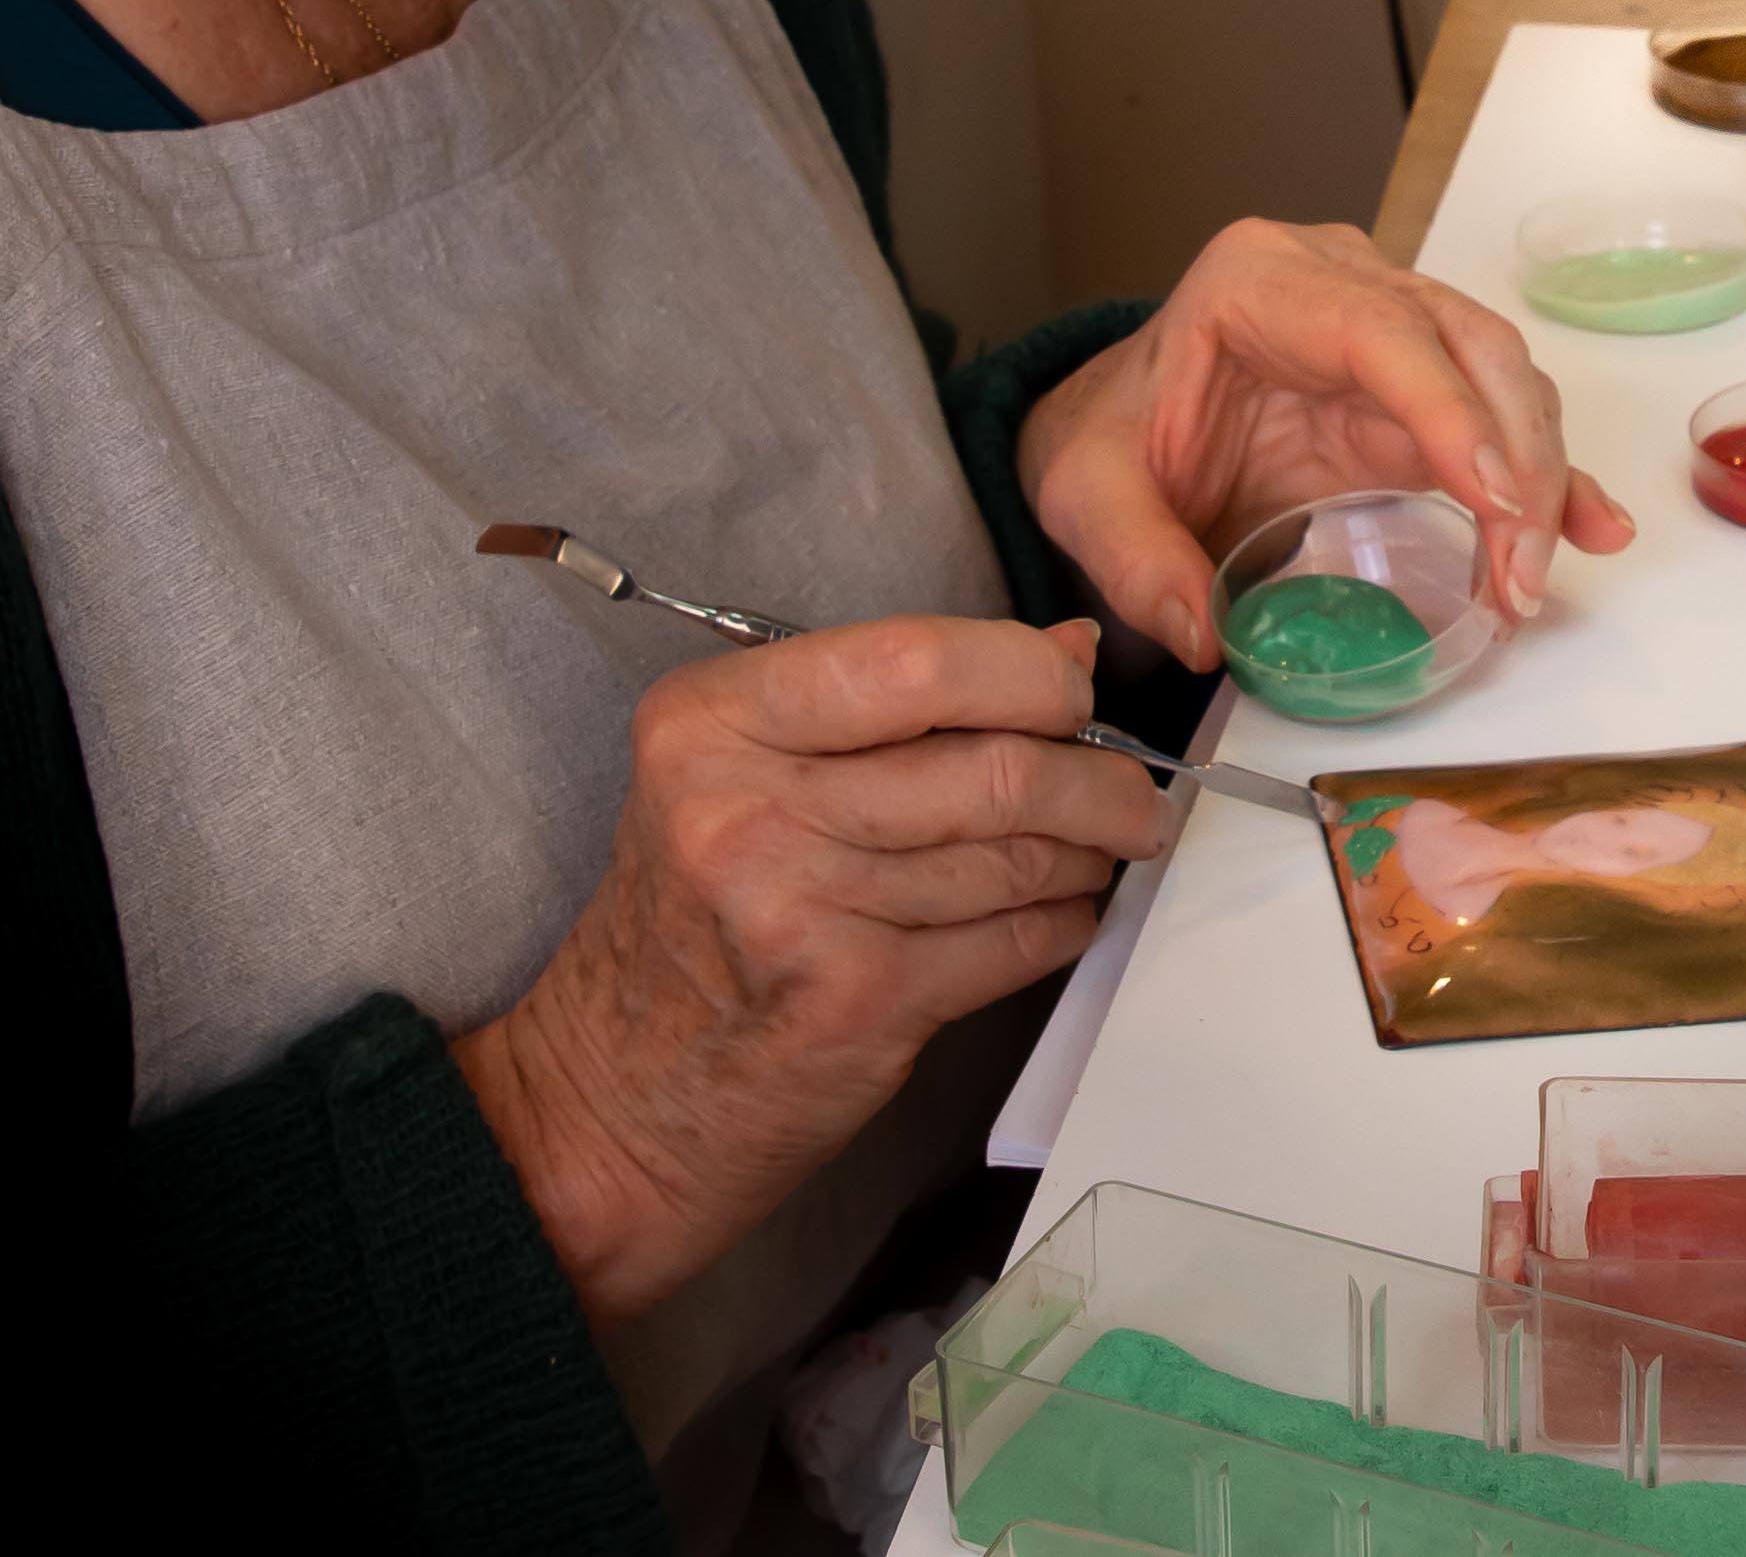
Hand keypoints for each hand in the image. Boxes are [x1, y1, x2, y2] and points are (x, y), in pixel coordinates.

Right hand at [451, 612, 1165, 1319]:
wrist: (611, 1099)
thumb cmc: (691, 920)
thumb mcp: (744, 774)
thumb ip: (893, 705)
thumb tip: (1066, 647)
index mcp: (713, 720)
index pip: (913, 658)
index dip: (1025, 670)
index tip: (1076, 685)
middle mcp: (746, 807)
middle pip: (986, 764)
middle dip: (1094, 773)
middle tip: (1134, 787)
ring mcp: (800, 911)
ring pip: (1012, 856)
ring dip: (1088, 850)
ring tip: (1108, 845)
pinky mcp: (853, 1005)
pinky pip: (1008, 943)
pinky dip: (1061, 922)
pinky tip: (1066, 910)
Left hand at [1016, 218, 1636, 663]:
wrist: (1121, 423)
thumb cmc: (1111, 435)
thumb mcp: (1084, 490)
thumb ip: (1133, 558)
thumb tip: (1201, 634)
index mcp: (1259, 279)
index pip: (1379, 330)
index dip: (1449, 410)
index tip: (1496, 500)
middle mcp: (1342, 280)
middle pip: (1467, 346)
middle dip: (1514, 460)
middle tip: (1522, 573)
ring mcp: (1391, 326)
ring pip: (1502, 378)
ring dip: (1538, 476)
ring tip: (1534, 580)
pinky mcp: (1418, 388)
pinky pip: (1501, 419)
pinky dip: (1551, 475)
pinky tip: (1596, 528)